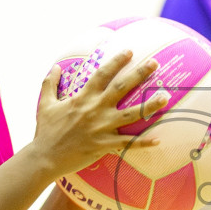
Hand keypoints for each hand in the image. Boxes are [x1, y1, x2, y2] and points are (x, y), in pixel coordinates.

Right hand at [32, 50, 169, 178]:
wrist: (45, 158)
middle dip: (140, 73)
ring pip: (132, 114)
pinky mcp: (104, 145)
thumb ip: (50, 83)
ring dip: (150, 105)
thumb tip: (55, 67)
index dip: (117, 61)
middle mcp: (95, 109)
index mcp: (83, 97)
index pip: (103, 74)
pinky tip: (158, 140)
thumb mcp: (45, 104)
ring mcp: (102, 128)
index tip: (130, 51)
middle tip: (155, 63)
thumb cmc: (45, 131)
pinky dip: (143, 142)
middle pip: (123, 88)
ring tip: (166, 97)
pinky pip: (128, 143)